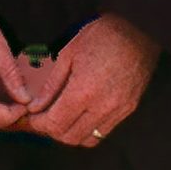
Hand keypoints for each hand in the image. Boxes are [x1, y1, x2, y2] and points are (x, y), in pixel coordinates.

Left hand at [16, 14, 159, 146]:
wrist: (139, 29)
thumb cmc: (101, 36)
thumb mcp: (69, 54)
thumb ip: (51, 85)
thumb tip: (35, 107)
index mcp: (84, 90)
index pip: (55, 123)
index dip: (39, 124)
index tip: (32, 117)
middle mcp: (103, 106)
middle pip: (70, 137)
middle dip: (52, 130)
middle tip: (43, 116)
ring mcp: (118, 110)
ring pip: (88, 139)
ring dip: (70, 133)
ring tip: (62, 116)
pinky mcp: (129, 109)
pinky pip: (104, 132)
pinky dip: (88, 130)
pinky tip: (81, 114)